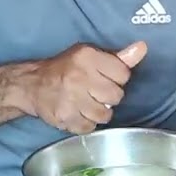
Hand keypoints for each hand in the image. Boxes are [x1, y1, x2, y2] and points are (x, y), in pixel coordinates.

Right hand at [16, 42, 146, 133]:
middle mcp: (79, 76)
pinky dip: (86, 123)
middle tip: (96, 92)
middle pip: (116, 96)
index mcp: (87, 57)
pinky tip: (79, 113)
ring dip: (99, 112)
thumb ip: (118, 57)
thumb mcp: (90, 56)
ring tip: (88, 103)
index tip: (106, 78)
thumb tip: (142, 48)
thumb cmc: (66, 69)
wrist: (32, 85)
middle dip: (109, 96)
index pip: (124, 74)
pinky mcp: (64, 117)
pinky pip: (90, 127)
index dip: (118, 79)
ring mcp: (70, 98)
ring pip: (105, 114)